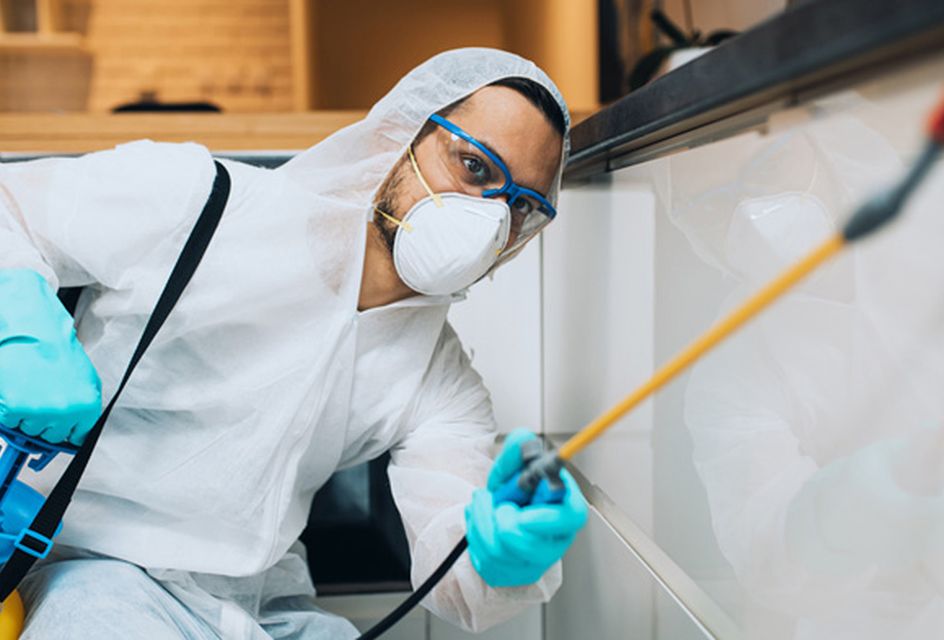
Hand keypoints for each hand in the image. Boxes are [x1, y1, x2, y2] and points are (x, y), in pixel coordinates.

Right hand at [0, 269, 100, 444]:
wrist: (32, 328)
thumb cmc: (55, 349)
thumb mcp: (83, 379)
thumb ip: (80, 408)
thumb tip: (74, 433)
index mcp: (87, 406)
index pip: (77, 436)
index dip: (64, 430)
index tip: (58, 426)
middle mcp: (66, 412)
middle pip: (50, 435)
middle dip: (44, 419)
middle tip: (40, 394)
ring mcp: (40, 412)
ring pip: (28, 430)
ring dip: (25, 414)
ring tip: (28, 387)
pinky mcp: (15, 408)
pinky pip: (9, 422)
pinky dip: (7, 408)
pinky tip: (15, 387)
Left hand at [465, 429, 588, 587]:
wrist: (499, 506)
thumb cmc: (516, 488)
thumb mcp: (515, 463)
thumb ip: (519, 449)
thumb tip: (524, 441)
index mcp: (566, 508)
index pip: (572, 519)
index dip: (548, 520)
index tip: (523, 515)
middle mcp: (556, 539)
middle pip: (533, 547)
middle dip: (502, 521)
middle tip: (497, 503)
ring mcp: (536, 561)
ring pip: (503, 555)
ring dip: (482, 522)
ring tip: (481, 504)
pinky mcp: (513, 574)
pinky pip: (487, 564)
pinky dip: (475, 537)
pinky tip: (479, 521)